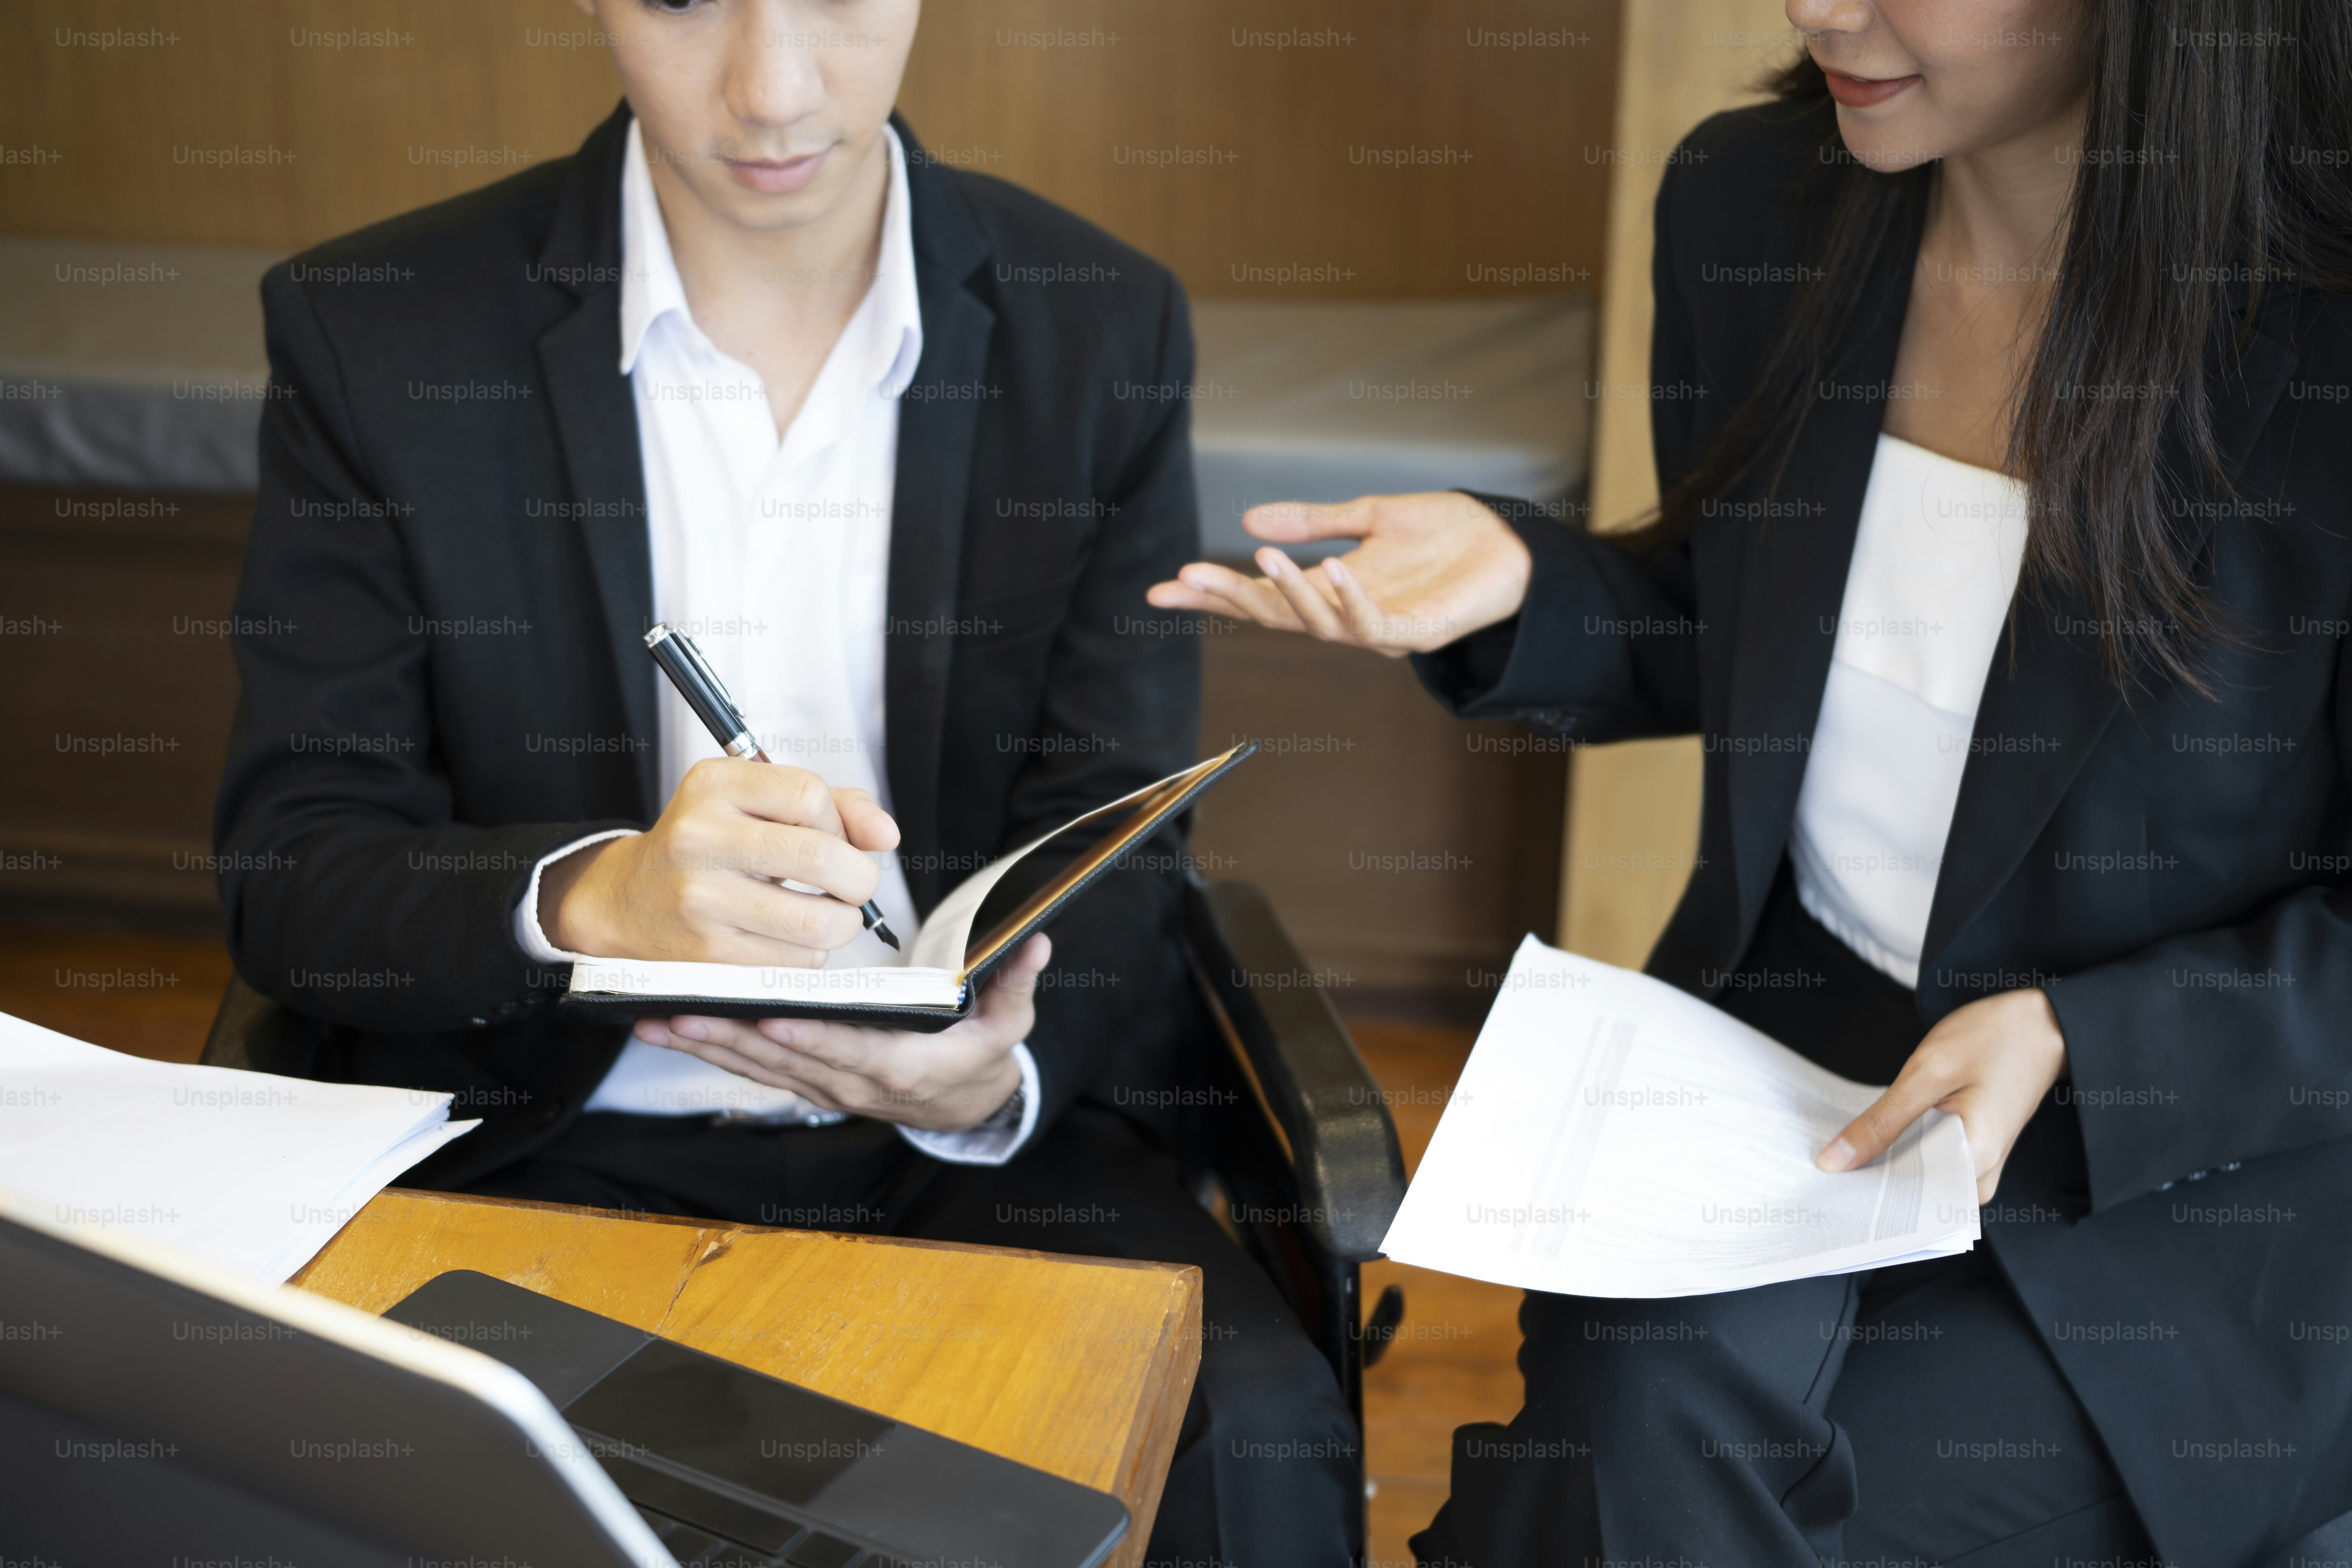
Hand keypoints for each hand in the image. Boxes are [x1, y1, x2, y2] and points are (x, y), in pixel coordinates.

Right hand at [541, 759, 899, 965]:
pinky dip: (810, 954)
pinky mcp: (707, 953)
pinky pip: (795, 961)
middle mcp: (699, 837)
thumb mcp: (757, 803)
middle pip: (821, 858)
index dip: (841, 823)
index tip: (834, 838)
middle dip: (859, 879)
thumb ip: (834, 805)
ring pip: (817, 921)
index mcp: (714, 786)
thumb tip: (886, 835)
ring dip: (842, 924)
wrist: (627, 902)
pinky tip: (789, 939)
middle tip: (854, 886)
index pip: (811, 796)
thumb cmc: (711, 846)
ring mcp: (700, 898)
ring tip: (828, 915)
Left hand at [634, 935, 1048, 1132]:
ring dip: (707, 1045)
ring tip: (654, 1021)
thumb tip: (1036, 942)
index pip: (853, 1052)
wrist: (964, 1106)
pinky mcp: (806, 1080)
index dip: (815, 1038)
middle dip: (730, 1036)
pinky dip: (713, 1050)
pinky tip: (672, 1030)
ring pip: (758, 1066)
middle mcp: (855, 1083)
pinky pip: (754, 1067)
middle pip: (786, 1061)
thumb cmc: (980, 1056)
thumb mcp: (1010, 1025)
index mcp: (904, 1067)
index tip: (775, 1018)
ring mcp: (826, 1085)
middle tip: (678, 1012)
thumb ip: (1017, 983)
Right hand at [1144, 491, 1532, 656]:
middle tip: (1186, 579)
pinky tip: (1331, 571)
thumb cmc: (1449, 534)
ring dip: (1286, 594)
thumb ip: (1313, 522)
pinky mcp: (1417, 633)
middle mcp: (1348, 616)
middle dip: (1229, 599)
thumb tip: (1249, 523)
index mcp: (1331, 590)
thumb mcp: (1369, 516)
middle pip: (1275, 616)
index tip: (1163, 588)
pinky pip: (1373, 626)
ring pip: (1317, 624)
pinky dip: (1349, 600)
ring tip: (1257, 559)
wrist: (1514, 544)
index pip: (1260, 597)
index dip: (1213, 594)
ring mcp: (1381, 629)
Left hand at [1816, 987, 2068, 1202]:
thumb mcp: (1928, 1073)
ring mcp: (1979, 1167)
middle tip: (1823, 1162)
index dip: (1858, 1193)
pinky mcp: (1973, 1154)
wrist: (2041, 1024)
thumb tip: (1835, 1161)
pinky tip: (1875, 1136)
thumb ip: (1882, 1122)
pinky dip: (1901, 1150)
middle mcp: (1979, 1176)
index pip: (1904, 1200)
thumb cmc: (1993, 1039)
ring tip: (1844, 1147)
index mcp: (1973, 1161)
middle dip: (1866, 1178)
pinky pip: (1928, 1164)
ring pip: (1916, 1178)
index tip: (1819, 1184)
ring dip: (1881, 1163)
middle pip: (1909, 1194)